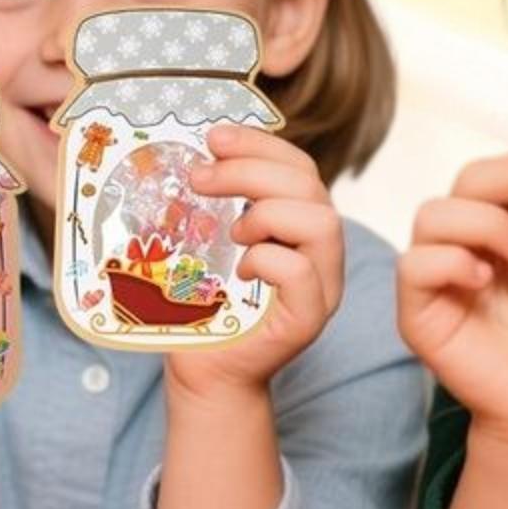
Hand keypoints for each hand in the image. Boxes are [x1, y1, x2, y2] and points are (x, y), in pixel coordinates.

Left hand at [164, 125, 343, 405]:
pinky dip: (267, 260)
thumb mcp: (204, 241)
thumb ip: (211, 201)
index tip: (213, 137)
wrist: (205, 371)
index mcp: (299, 224)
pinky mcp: (307, 319)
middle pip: (310, 186)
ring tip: (231, 232)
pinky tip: (240, 269)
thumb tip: (185, 152)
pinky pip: (302, 271)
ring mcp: (321, 286)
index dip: (260, 143)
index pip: (299, 166)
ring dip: (267, 213)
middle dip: (251, 170)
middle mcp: (320, 251)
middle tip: (200, 178)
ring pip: (322, 222)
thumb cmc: (201, 305)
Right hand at [400, 150, 507, 462]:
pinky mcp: (417, 310)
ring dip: (484, 224)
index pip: (504, 171)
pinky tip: (482, 280)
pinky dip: (447, 263)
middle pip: (468, 179)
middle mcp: (466, 241)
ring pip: (432, 215)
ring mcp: (437, 273)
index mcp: (504, 224)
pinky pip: (412, 266)